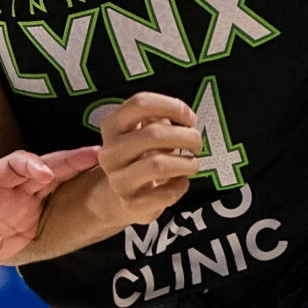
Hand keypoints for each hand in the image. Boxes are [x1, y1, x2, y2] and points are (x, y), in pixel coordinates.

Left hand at [0, 147, 99, 279]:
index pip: (12, 165)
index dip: (28, 164)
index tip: (43, 173)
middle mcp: (10, 190)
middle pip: (46, 167)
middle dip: (70, 160)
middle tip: (98, 155)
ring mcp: (24, 205)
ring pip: (59, 184)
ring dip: (82, 175)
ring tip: (113, 169)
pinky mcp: (32, 223)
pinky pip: (60, 208)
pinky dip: (80, 200)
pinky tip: (106, 194)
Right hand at [96, 92, 204, 222]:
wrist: (121, 196)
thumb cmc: (140, 157)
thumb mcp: (143, 131)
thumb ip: (159, 118)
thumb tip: (184, 116)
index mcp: (112, 126)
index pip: (140, 104)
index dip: (172, 106)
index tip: (189, 117)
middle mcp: (110, 152)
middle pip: (154, 134)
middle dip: (186, 136)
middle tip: (197, 143)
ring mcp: (119, 179)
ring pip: (159, 165)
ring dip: (186, 163)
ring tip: (192, 163)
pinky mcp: (132, 203)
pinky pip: (166, 193)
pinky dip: (181, 186)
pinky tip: (181, 182)